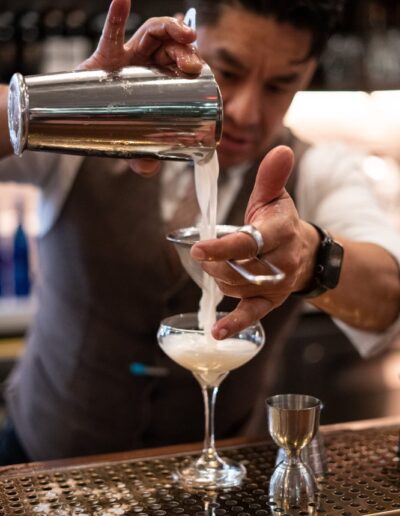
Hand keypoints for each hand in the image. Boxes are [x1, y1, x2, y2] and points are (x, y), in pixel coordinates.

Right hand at [77, 0, 201, 176]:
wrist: (83, 118)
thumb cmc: (115, 125)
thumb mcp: (132, 145)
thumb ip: (141, 158)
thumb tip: (149, 169)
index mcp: (160, 81)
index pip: (182, 66)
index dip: (193, 63)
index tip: (200, 70)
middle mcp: (148, 64)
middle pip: (172, 49)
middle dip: (186, 51)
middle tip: (192, 66)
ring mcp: (128, 56)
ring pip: (153, 33)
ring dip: (169, 28)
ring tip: (182, 32)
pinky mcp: (105, 55)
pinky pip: (111, 31)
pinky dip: (117, 14)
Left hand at [190, 145, 318, 337]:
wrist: (306, 253)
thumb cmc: (282, 222)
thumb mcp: (276, 198)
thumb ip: (272, 177)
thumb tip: (281, 149)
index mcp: (279, 233)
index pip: (249, 243)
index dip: (222, 247)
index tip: (197, 248)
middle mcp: (281, 262)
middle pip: (238, 269)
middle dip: (215, 263)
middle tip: (204, 252)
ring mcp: (277, 285)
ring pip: (237, 288)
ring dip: (219, 278)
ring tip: (214, 265)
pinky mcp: (271, 302)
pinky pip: (253, 315)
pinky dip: (235, 324)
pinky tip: (217, 333)